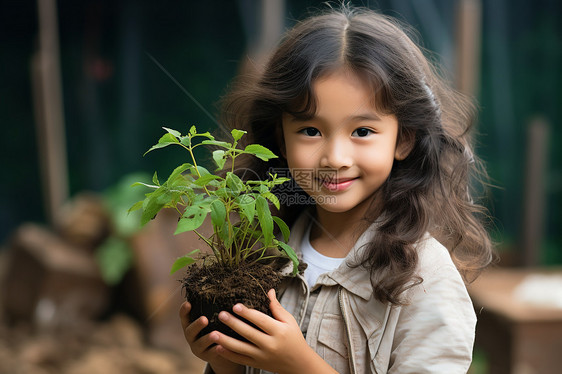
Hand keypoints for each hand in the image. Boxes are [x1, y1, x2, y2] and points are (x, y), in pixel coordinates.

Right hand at [179, 301, 243, 373]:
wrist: (221, 350)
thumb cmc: (217, 328)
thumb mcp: (212, 319)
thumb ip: (213, 308)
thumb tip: (225, 289)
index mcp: (190, 324)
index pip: (183, 316)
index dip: (184, 310)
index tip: (188, 303)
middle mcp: (191, 336)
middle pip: (190, 331)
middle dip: (197, 325)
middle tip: (204, 319)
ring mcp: (198, 347)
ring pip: (200, 343)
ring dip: (207, 338)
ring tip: (215, 334)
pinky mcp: (207, 357)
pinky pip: (211, 354)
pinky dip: (216, 350)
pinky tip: (222, 347)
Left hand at [209, 289, 337, 373]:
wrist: (299, 364)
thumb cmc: (294, 338)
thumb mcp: (289, 321)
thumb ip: (277, 307)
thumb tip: (269, 290)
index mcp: (278, 331)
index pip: (260, 320)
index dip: (247, 313)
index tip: (235, 305)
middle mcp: (270, 345)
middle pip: (248, 333)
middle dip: (233, 324)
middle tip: (221, 315)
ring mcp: (262, 356)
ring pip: (241, 349)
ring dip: (225, 341)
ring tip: (213, 333)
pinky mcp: (257, 364)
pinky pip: (240, 360)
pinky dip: (228, 355)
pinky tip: (217, 347)